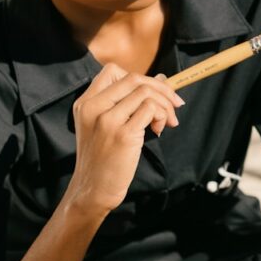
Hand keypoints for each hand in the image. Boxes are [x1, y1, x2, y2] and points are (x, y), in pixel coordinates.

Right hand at [63, 63, 184, 218]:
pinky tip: (158, 131)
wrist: (93, 189)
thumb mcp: (106, 125)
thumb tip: (160, 78)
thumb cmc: (104, 158)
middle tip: (174, 105)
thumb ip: (127, 102)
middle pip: (134, 78)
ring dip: (165, 105)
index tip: (154, 93)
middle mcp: (93, 107)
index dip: (139, 78)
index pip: (113, 71)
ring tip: (166, 123)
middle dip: (161, 88)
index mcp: (86, 102)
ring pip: (145, 92)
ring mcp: (106, 120)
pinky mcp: (122, 134)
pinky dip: (162, 116)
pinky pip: (151, 109)